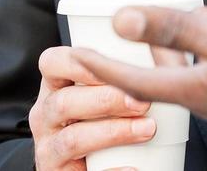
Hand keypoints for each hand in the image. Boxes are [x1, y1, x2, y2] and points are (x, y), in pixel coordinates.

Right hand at [29, 46, 156, 169]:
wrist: (85, 166)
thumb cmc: (99, 121)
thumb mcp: (99, 94)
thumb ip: (121, 73)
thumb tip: (163, 48)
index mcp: (54, 88)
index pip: (52, 63)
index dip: (79, 62)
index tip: (113, 66)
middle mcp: (44, 116)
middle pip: (64, 102)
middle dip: (106, 100)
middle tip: (142, 102)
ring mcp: (48, 149)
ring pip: (72, 138)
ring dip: (112, 132)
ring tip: (147, 129)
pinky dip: (112, 170)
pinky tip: (135, 166)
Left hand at [73, 6, 206, 157]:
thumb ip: (180, 31)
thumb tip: (125, 19)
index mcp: (200, 92)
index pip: (135, 81)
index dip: (102, 66)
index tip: (73, 56)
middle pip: (163, 80)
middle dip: (140, 56)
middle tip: (119, 36)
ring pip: (195, 77)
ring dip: (179, 52)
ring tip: (174, 22)